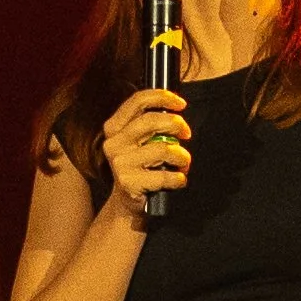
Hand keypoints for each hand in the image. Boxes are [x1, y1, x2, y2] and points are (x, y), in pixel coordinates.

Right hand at [102, 87, 190, 215]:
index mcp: (114, 127)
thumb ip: (151, 124)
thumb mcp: (139, 141)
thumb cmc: (141, 167)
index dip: (163, 97)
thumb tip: (176, 108)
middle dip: (176, 124)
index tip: (180, 104)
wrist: (127, 202)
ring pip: (163, 149)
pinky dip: (178, 178)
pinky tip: (178, 180)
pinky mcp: (129, 183)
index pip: (138, 101)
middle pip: (152, 120)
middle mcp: (113, 143)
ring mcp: (120, 163)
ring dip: (182, 157)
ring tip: (183, 163)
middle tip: (186, 133)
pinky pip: (165, 176)